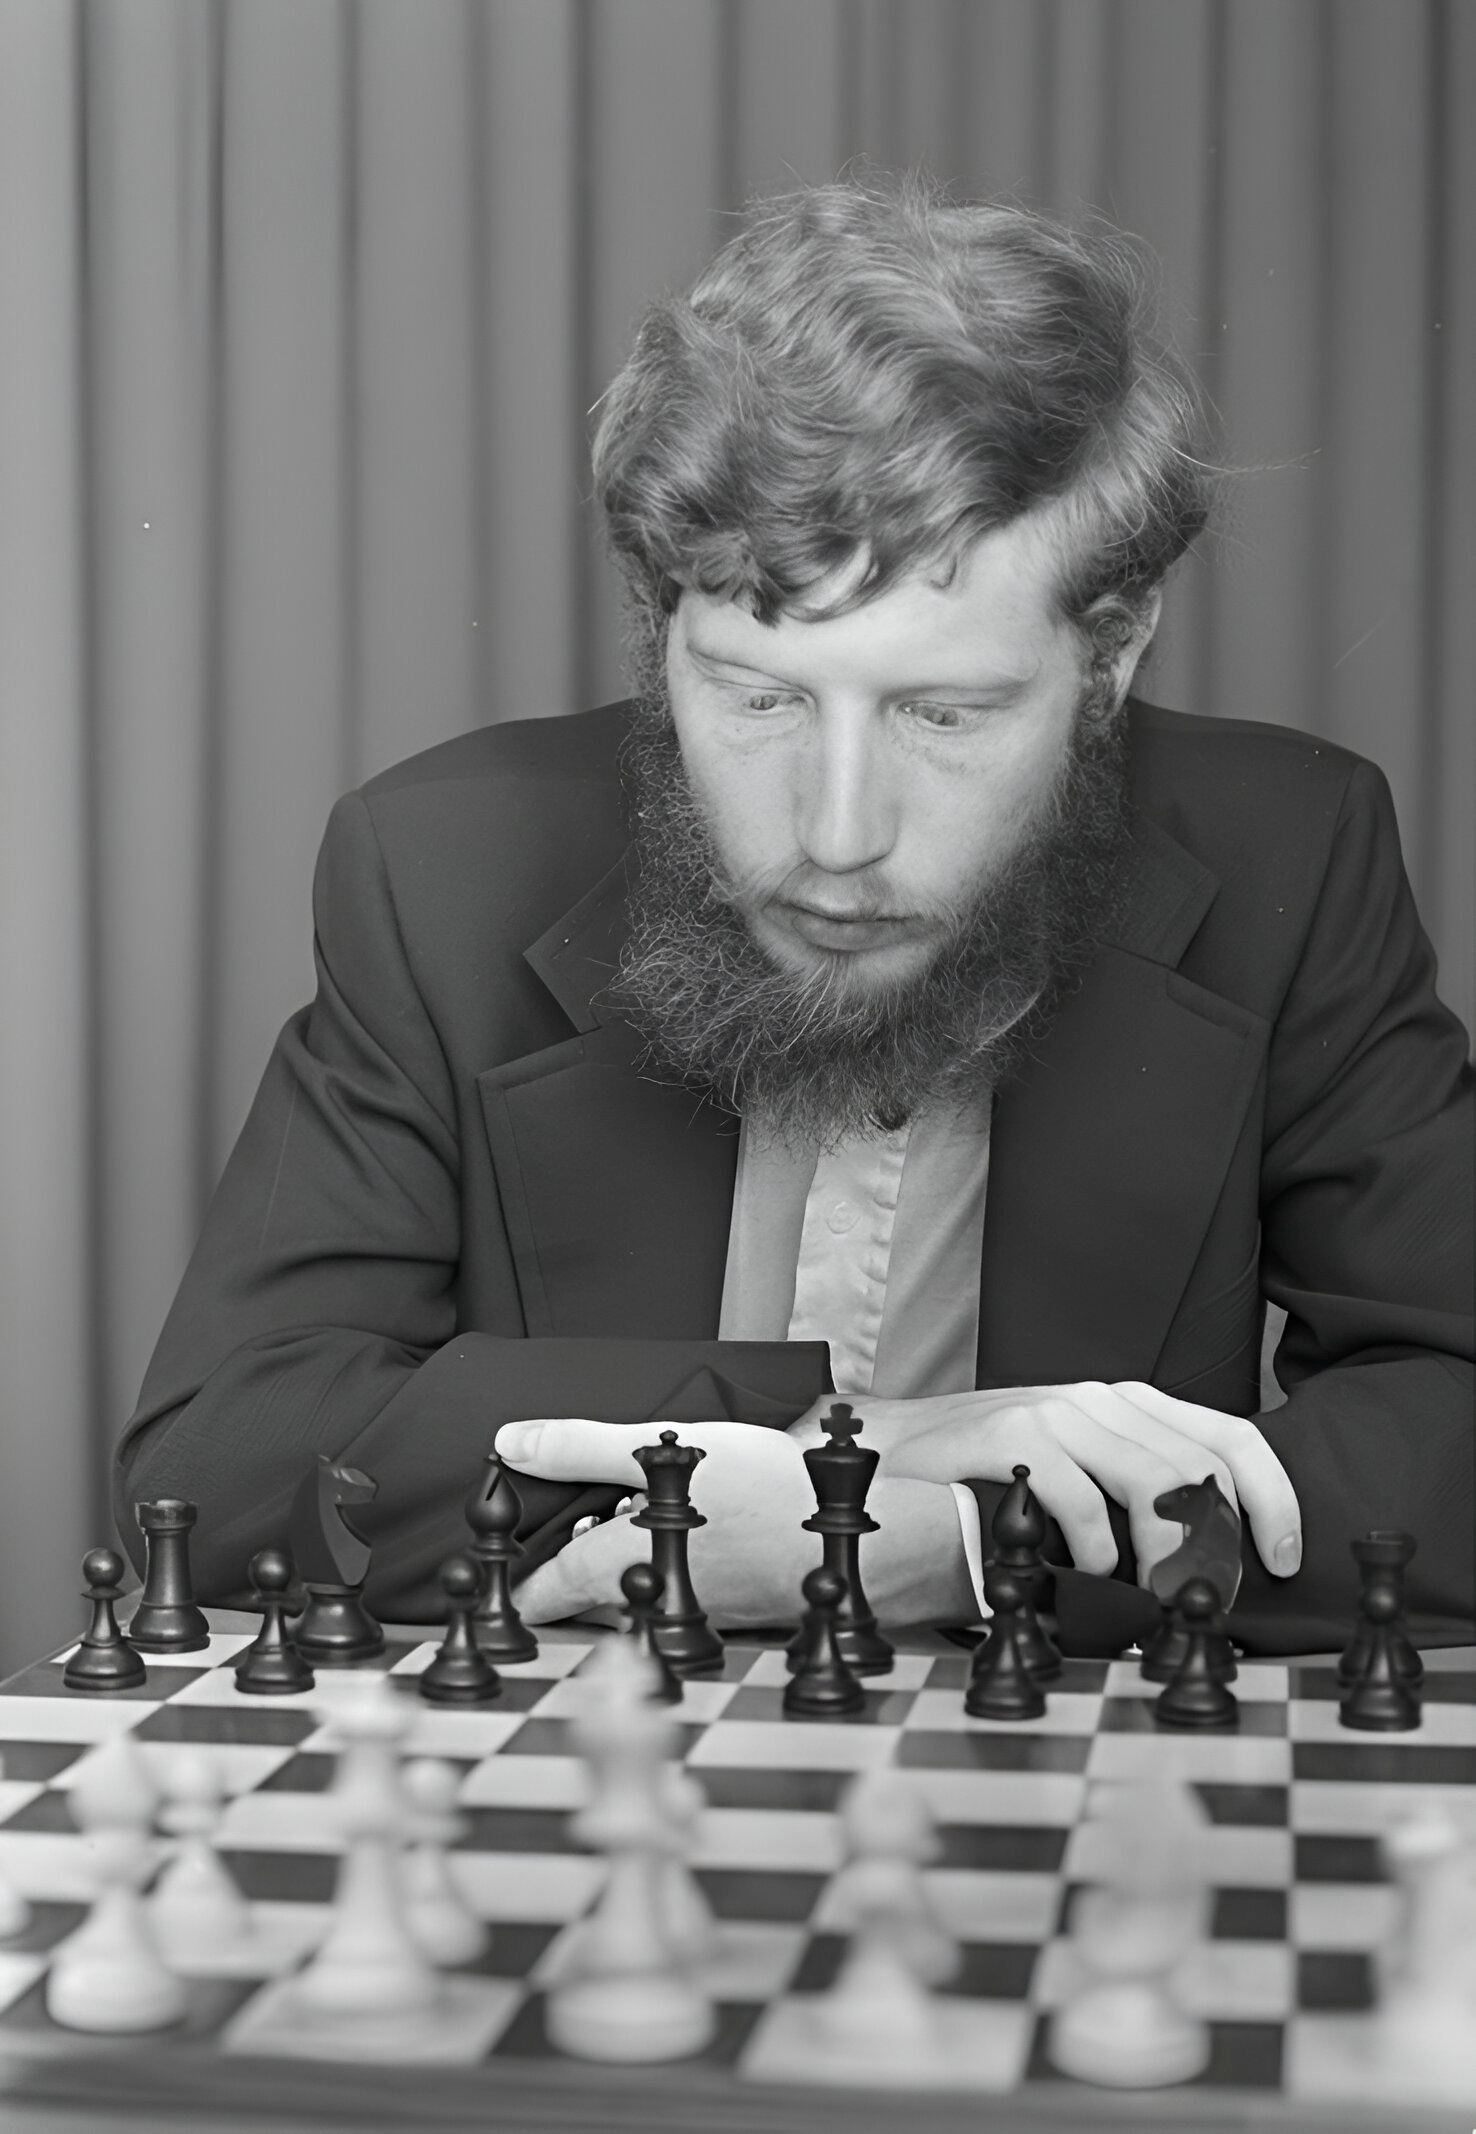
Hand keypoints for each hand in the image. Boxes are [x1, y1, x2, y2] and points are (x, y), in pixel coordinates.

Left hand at [497, 1418, 974, 1627]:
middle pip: (594, 1597)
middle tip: (576, 1528)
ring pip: (649, 1594)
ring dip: (636, 1565)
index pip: (545, 1594)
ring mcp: (704, 1615)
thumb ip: (581, 1448)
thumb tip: (507, 1443)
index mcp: (625, 1563)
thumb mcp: (665, 1451)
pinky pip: (695, 1594)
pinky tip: (708, 1530)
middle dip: (578, 1568)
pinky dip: (685, 1567)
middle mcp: (659, 1601)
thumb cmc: (771, 1492)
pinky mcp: (746, 1614)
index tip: (504, 1584)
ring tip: (646, 1517)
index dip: (520, 1589)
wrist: (875, 1543)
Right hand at [790, 1382, 1301, 1586]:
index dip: (1273, 1496)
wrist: (890, 1456)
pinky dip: (1099, 1548)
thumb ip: (1136, 1505)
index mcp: (1129, 1408)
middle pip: (1204, 1461)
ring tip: (1159, 1594)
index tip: (1285, 1557)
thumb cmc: (989, 1484)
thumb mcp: (1078, 1483)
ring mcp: (1055, 1410)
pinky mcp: (1009, 1435)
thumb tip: (1209, 1569)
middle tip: (1217, 1597)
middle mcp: (1100, 1400)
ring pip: (1154, 1475)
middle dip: (1227, 1539)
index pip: (1231, 1437)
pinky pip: (1081, 1496)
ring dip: (1170, 1550)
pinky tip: (1093, 1575)